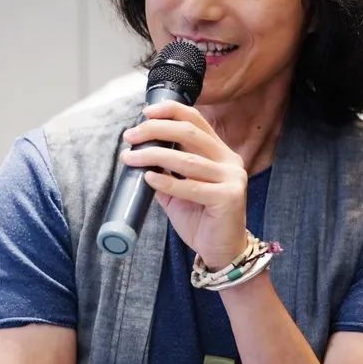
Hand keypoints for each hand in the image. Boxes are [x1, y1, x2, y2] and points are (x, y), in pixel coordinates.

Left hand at [120, 101, 247, 269]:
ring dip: (153, 155)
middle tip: (130, 136)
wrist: (222, 251)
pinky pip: (192, 187)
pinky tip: (149, 177)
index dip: (171, 111)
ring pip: (187, 160)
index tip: (145, 113)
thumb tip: (138, 154)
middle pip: (190, 133)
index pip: (197, 121)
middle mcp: (230, 161)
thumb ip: (165, 172)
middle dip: (155, 130)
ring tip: (130, 157)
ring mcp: (232, 179)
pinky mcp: (229, 198)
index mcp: (221, 153)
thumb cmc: (201, 220)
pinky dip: (167, 181)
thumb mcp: (179, 191)